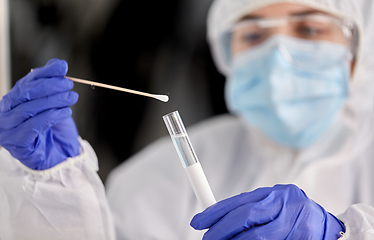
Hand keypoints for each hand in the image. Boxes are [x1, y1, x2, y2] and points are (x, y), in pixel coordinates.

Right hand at [0, 58, 79, 169]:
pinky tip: (66, 112)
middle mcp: (6, 114)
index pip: (26, 82)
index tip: (63, 67)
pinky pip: (34, 125)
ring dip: (54, 100)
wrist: (60, 157)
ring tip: (71, 98)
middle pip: (26, 93)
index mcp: (13, 102)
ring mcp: (8, 130)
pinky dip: (52, 116)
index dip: (45, 73)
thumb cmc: (55, 131)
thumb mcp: (56, 104)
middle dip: (50, 86)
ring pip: (30, 108)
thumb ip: (53, 84)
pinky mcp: (17, 144)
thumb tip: (58, 64)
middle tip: (69, 85)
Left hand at [191, 184, 344, 239]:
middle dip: (222, 230)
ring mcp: (297, 223)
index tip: (198, 222)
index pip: (240, 202)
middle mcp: (286, 204)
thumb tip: (215, 221)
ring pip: (259, 237)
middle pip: (247, 216)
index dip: (216, 213)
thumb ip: (247, 211)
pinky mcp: (305, 239)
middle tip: (208, 239)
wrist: (328, 227)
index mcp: (274, 194)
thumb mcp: (270, 207)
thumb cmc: (292, 216)